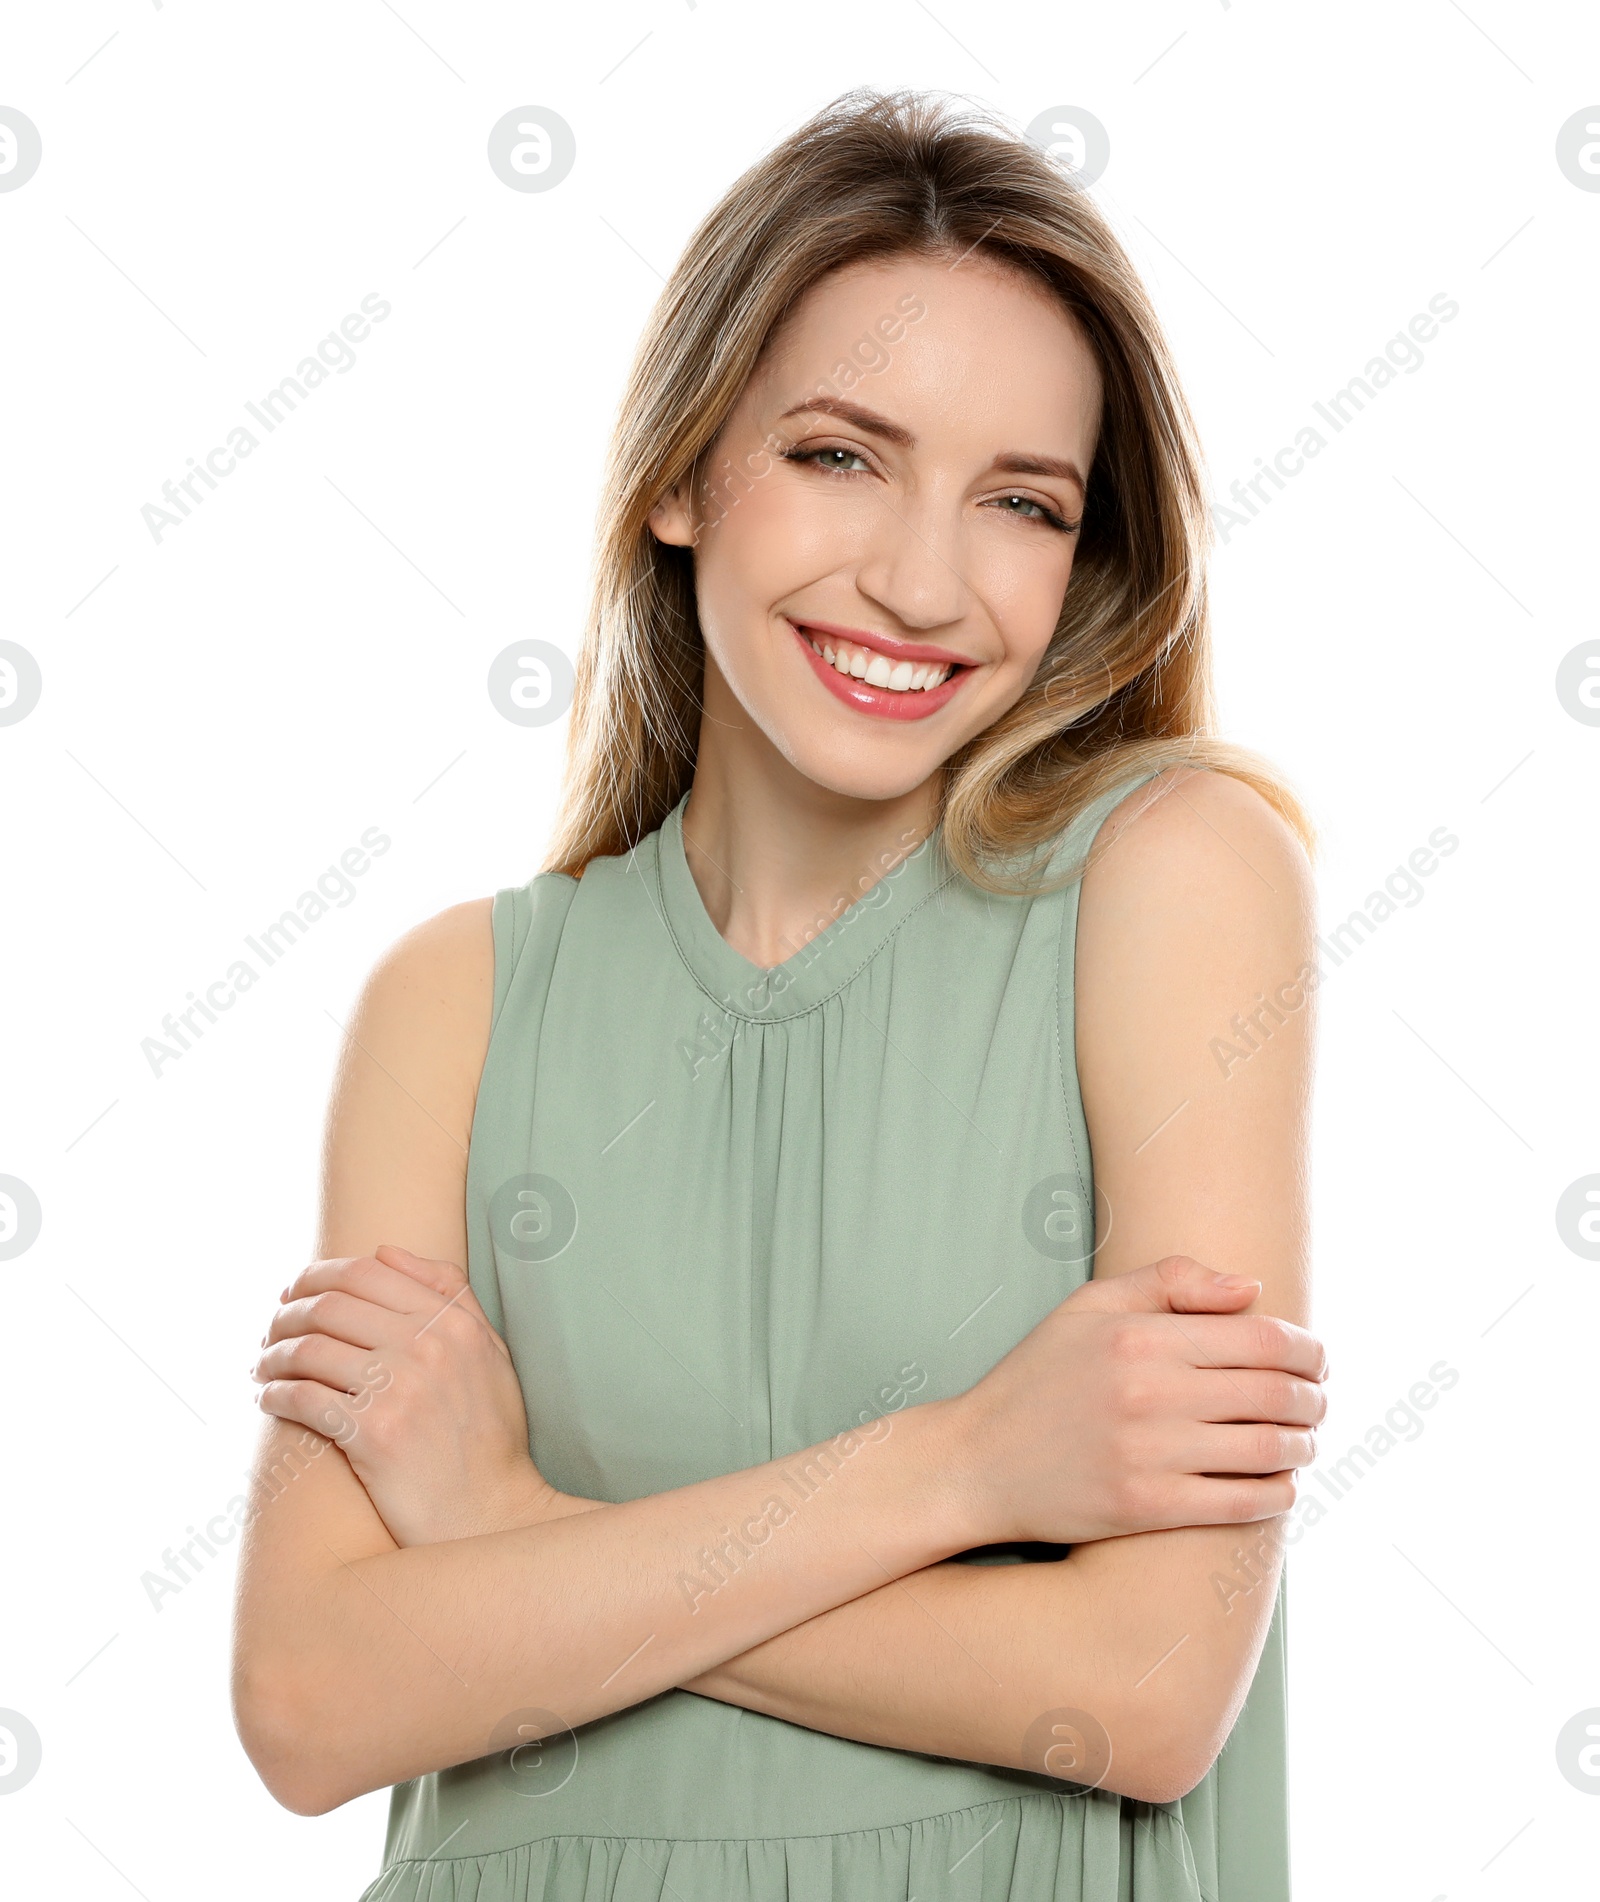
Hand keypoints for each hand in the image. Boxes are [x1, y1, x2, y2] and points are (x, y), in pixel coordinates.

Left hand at [253, 1245, 577, 1545]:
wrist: (493, 1514)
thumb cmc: (490, 1436)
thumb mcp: (490, 1352)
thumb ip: (449, 1293)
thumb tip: (384, 1250)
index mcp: (454, 1321)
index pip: (366, 1272)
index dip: (317, 1276)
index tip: (294, 1291)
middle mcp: (428, 1346)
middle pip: (329, 1305)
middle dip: (286, 1314)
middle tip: (269, 1331)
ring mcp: (400, 1388)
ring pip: (308, 1348)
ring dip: (272, 1355)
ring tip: (263, 1367)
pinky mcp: (373, 1434)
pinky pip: (302, 1397)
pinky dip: (275, 1393)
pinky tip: (269, 1399)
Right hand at [948, 1255, 1327, 1546]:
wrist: (977, 1461)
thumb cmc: (1038, 1377)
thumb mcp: (1088, 1307)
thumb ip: (1169, 1281)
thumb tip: (1252, 1289)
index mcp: (1139, 1338)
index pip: (1261, 1339)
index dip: (1307, 1349)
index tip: (1318, 1358)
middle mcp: (1149, 1394)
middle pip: (1274, 1394)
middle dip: (1315, 1397)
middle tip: (1320, 1400)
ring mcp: (1149, 1456)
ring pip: (1267, 1449)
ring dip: (1303, 1444)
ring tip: (1305, 1439)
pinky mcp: (1146, 1509)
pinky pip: (1240, 1503)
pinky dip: (1278, 1492)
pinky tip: (1281, 1481)